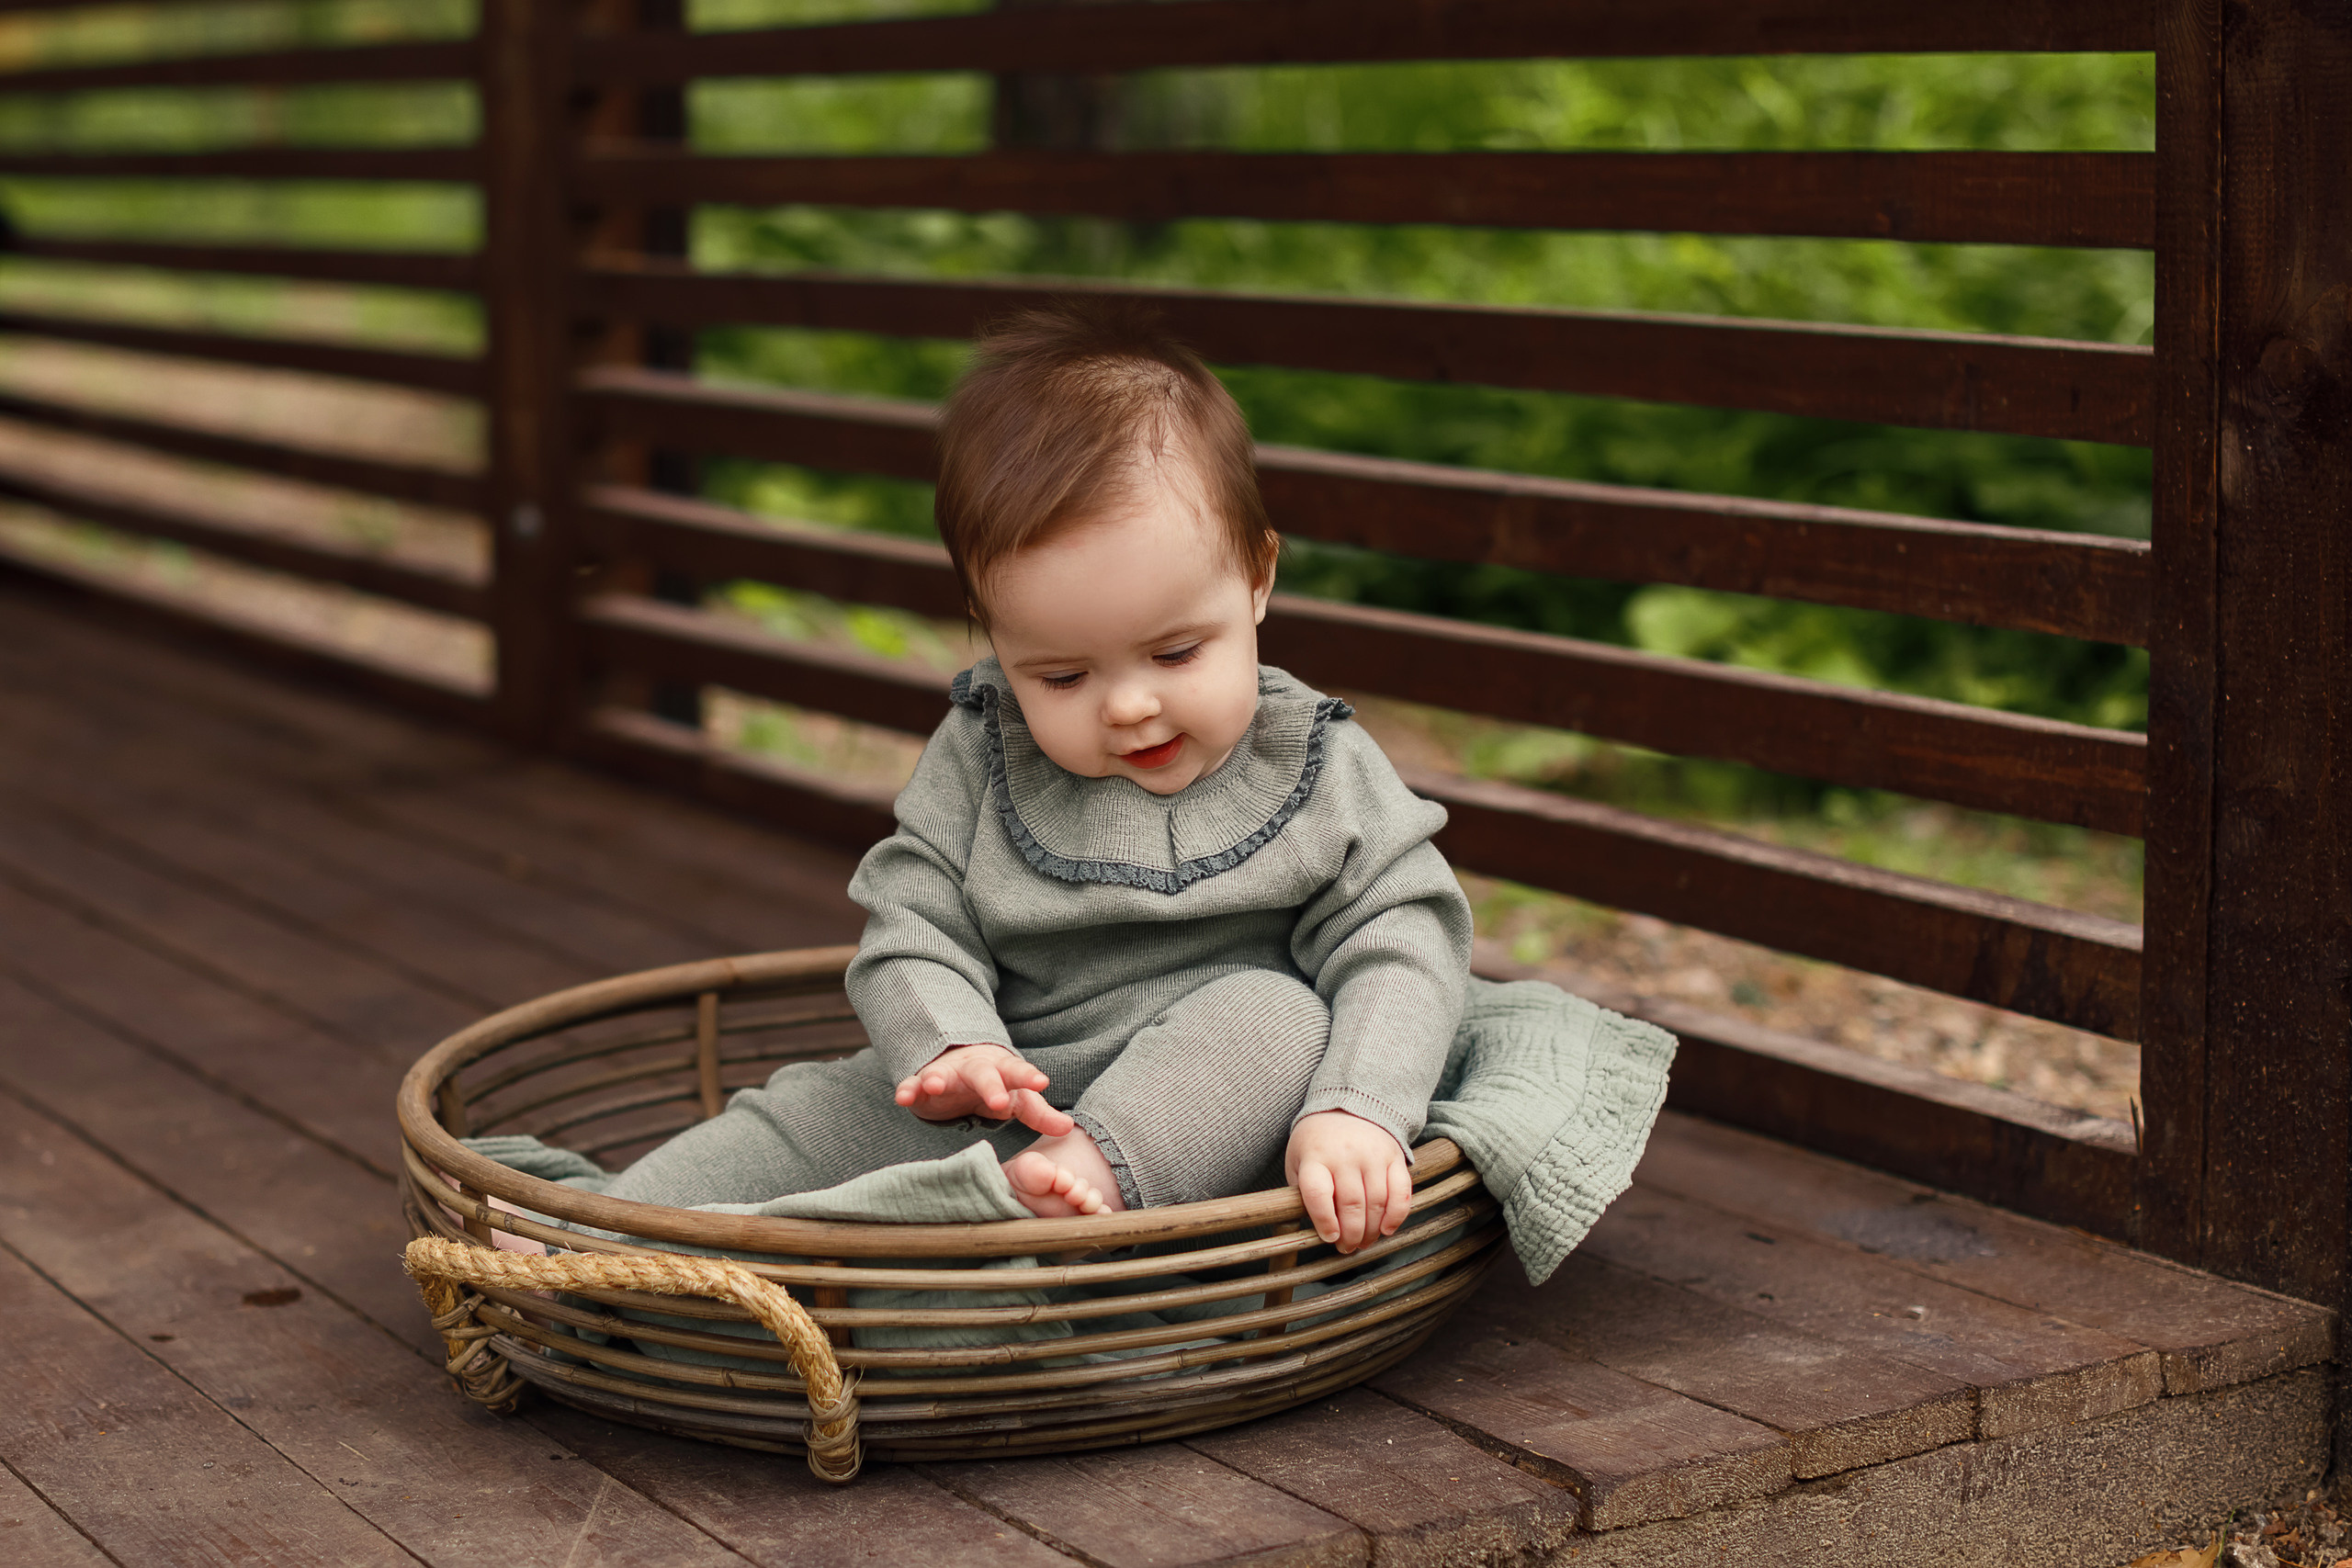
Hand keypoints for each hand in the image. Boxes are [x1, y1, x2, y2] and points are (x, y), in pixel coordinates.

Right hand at [895, 1044, 1072, 1137]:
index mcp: (1001, 1070)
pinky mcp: (922, 1085)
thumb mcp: (1017, 1098)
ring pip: (941, 1073)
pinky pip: (913, 1085)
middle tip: (998, 1102)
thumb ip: (1040, 1113)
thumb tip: (1068, 1128)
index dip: (1029, 1077)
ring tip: (934, 1085)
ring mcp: (946, 1074)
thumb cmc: (994, 1085)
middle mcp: (973, 1068)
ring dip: (937, 1078)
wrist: (957, 1064)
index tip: (1042, 1082)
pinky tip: (902, 1097)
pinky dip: (907, 1089)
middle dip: (990, 1086)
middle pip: (983, 1073)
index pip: (1017, 1072)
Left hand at [1285, 1109, 1411, 1254]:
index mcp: (1315, 1156)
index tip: (1330, 1238)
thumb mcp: (1298, 1161)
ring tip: (1364, 1242)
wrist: (1346, 1106)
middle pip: (1351, 1204)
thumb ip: (1302, 1192)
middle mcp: (1345, 1154)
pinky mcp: (1394, 1156)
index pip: (1318, 1193)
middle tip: (1347, 1248)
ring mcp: (1372, 1154)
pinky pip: (1401, 1191)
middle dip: (1351, 1235)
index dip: (1325, 1221)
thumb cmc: (1317, 1143)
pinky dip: (1397, 1215)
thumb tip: (1311, 1230)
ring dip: (1371, 1231)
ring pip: (1377, 1202)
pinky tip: (1387, 1230)